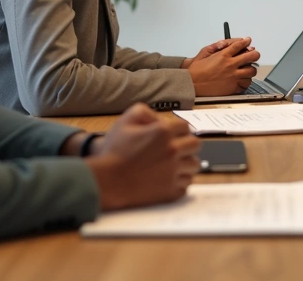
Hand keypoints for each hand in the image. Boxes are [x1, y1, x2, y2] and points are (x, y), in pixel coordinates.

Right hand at [85, 103, 201, 209]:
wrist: (107, 181)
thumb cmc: (114, 151)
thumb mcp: (125, 121)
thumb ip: (145, 112)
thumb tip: (159, 118)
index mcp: (163, 132)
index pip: (185, 126)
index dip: (178, 129)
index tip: (173, 135)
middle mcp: (172, 151)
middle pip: (195, 144)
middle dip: (186, 144)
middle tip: (176, 148)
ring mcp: (173, 172)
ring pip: (194, 165)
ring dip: (186, 163)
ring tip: (174, 164)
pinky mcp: (171, 190)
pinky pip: (186, 184)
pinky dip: (180, 181)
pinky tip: (169, 178)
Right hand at [186, 37, 259, 95]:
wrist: (191, 84)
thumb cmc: (196, 70)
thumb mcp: (204, 52)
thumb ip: (216, 46)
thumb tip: (226, 43)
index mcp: (223, 56)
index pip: (239, 45)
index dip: (246, 42)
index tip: (248, 41)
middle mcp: (230, 66)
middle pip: (251, 57)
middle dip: (255, 54)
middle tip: (254, 55)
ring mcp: (233, 77)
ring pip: (251, 72)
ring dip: (250, 70)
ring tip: (247, 70)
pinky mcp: (233, 87)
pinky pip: (246, 84)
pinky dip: (245, 81)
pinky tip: (242, 79)